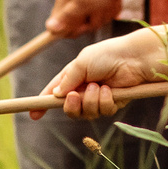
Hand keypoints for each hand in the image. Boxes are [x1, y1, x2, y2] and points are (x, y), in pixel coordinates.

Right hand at [40, 32, 165, 118]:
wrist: (133, 58)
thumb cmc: (107, 54)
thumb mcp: (81, 62)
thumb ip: (68, 79)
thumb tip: (57, 95)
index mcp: (73, 76)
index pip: (55, 93)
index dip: (43, 104)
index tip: (33, 114)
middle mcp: (84, 88)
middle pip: (70, 109)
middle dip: (71, 106)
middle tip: (75, 96)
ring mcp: (98, 97)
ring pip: (87, 113)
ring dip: (91, 101)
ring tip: (99, 86)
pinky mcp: (113, 103)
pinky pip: (103, 112)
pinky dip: (105, 101)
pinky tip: (111, 89)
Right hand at [49, 0, 144, 36]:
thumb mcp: (82, 3)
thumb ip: (66, 17)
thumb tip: (49, 28)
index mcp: (64, 1)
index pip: (56, 26)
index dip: (68, 30)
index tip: (81, 27)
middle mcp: (73, 2)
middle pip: (77, 27)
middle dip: (90, 22)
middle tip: (96, 10)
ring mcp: (88, 3)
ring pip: (93, 23)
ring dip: (103, 15)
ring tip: (107, 2)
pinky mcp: (100, 4)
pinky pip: (104, 16)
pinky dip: (111, 10)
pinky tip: (114, 0)